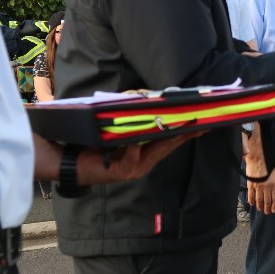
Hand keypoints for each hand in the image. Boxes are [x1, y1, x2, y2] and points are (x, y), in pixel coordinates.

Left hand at [79, 133, 199, 185]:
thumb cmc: (94, 145)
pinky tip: (138, 141)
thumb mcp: (118, 132)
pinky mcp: (122, 172)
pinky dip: (135, 149)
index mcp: (145, 153)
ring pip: (155, 152)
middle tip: (200, 124)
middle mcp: (144, 162)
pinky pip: (132, 159)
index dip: (185, 131)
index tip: (201, 122)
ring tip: (180, 128)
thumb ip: (132, 123)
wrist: (73, 164)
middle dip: (184, 135)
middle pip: (168, 146)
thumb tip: (146, 101)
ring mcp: (134, 169)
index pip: (169, 140)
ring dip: (167, 139)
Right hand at [247, 170, 274, 213]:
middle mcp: (266, 187)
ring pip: (259, 200)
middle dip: (267, 209)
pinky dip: (251, 201)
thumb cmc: (267, 167)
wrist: (258, 159)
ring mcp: (258, 186)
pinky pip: (251, 195)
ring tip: (260, 209)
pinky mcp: (251, 184)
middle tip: (267, 212)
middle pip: (267, 201)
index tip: (274, 211)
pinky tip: (252, 204)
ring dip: (260, 206)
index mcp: (274, 185)